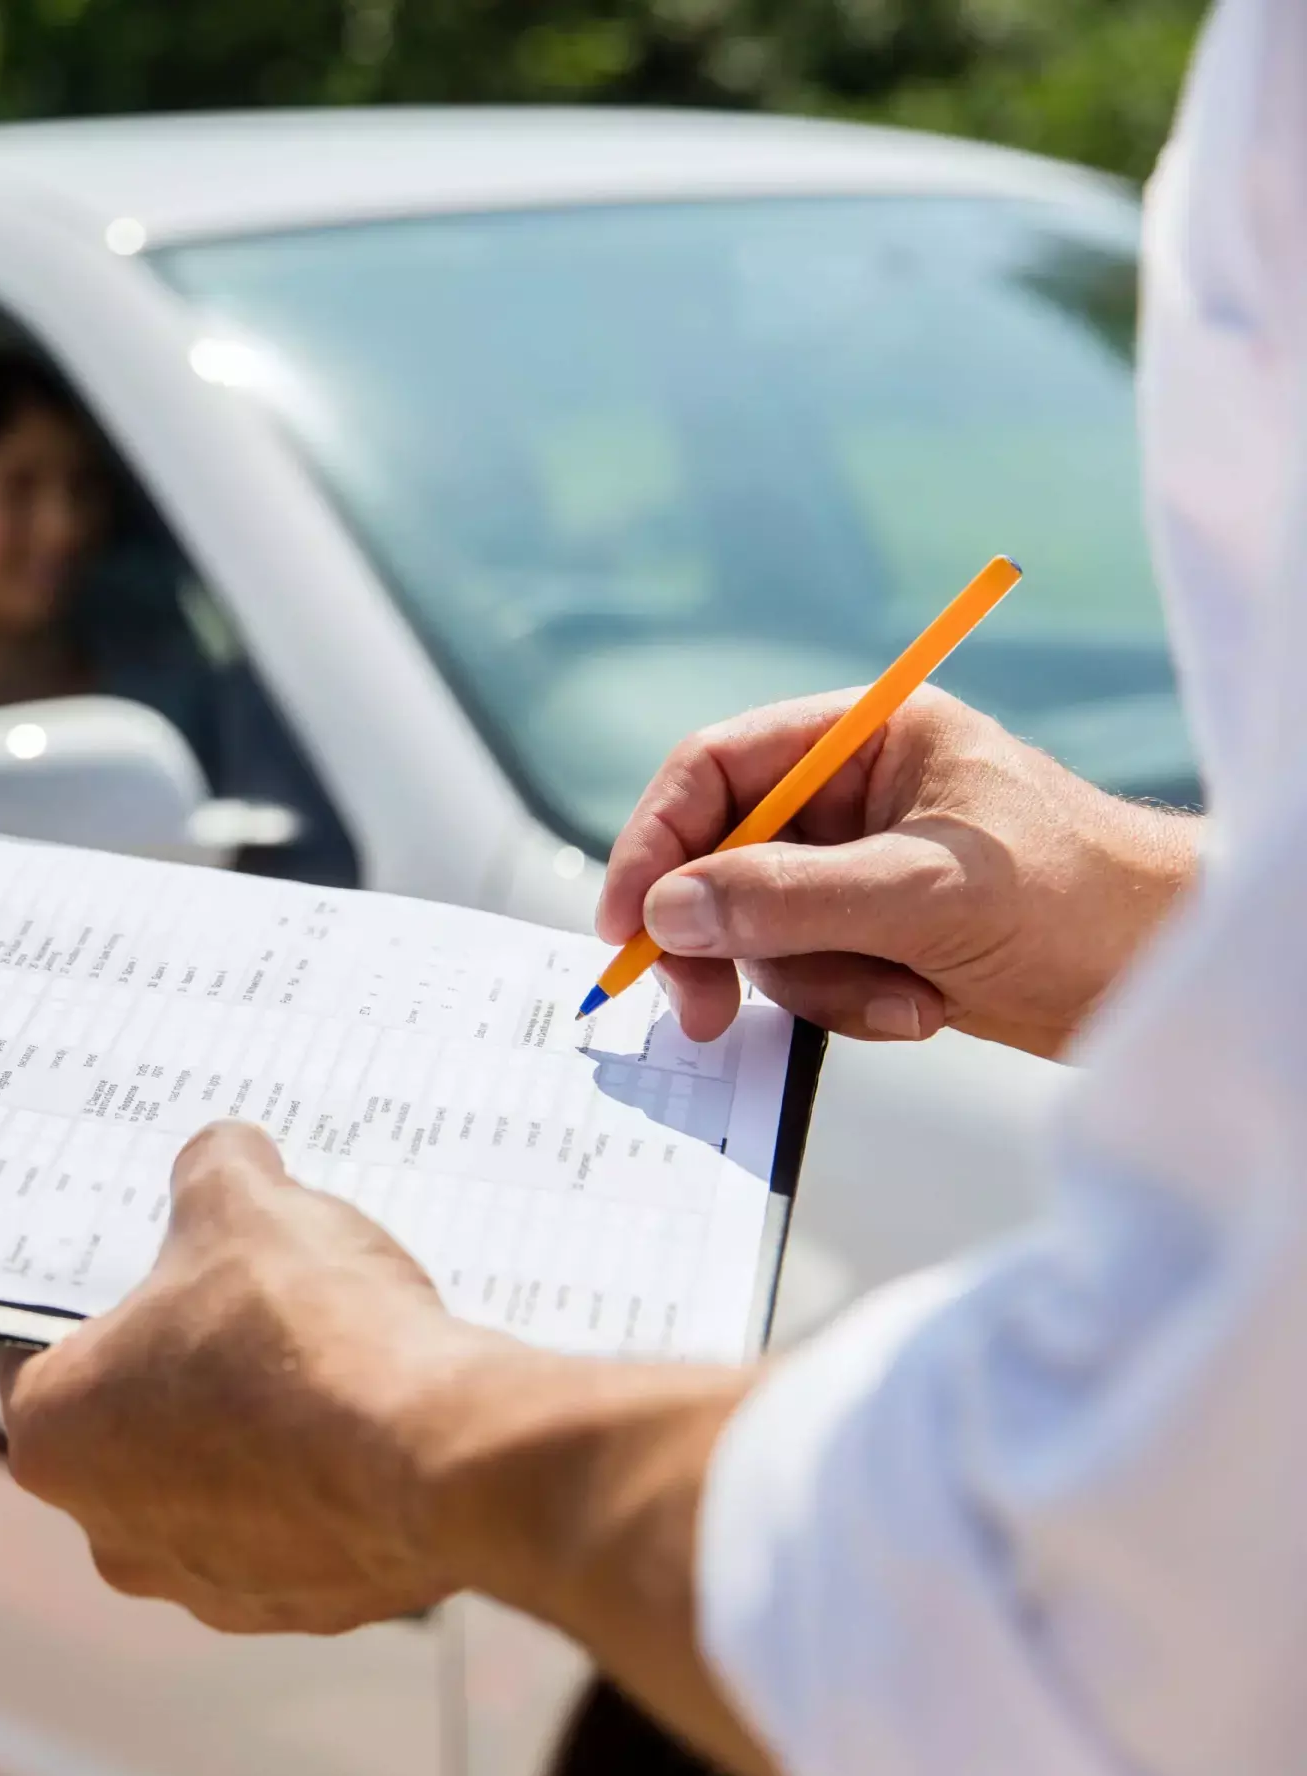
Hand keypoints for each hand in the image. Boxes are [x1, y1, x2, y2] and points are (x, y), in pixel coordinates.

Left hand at [0, 1121, 778, 1775]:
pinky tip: (367, 1418)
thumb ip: (214, 1169)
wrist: (439, 1455)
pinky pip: (297, 1527)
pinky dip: (323, 1480)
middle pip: (129, 1422)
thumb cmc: (306, 1334)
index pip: (38, 1349)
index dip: (95, 1293)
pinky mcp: (303, 1608)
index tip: (143, 1261)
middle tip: (240, 1296)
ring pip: (216, 1483)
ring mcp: (209, 1585)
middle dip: (181, 1361)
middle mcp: (111, 1532)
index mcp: (54, 1436)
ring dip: (254, 1428)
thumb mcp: (243, 1203)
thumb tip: (224, 1156)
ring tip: (320, 1355)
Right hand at [596, 688, 1201, 1055]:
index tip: (629, 924)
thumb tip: (669, 912)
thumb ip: (787, 897)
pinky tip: (923, 1006)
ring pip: (758, 929)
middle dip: (724, 937)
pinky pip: (804, 973)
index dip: (656, 842)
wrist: (1172, 975)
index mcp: (866, 738)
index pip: (716, 770)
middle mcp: (853, 794)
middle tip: (702, 1011)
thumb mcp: (924, 893)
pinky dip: (848, 1003)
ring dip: (813, 981)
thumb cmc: (1082, 900)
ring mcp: (860, 867)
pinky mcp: (875, 933)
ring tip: (901, 998)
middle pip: (720, 857)